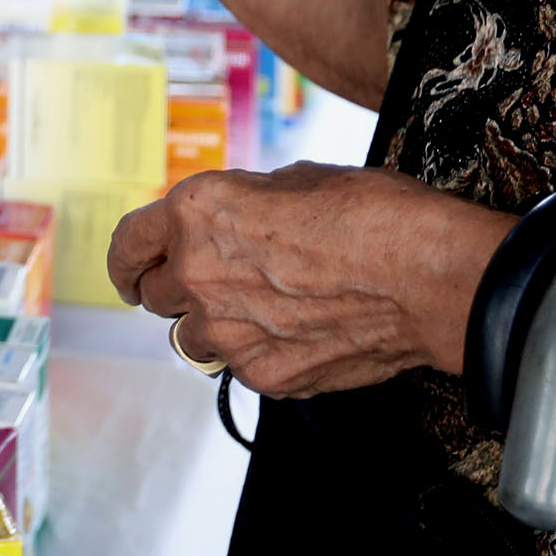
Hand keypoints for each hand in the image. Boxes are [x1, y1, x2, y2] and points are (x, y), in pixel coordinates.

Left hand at [108, 161, 512, 397]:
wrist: (429, 276)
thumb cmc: (375, 215)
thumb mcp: (294, 181)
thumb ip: (241, 205)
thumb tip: (229, 222)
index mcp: (196, 212)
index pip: (128, 244)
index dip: (126, 260)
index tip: (130, 271)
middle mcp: (197, 272)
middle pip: (153, 296)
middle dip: (176, 289)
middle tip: (214, 285)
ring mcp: (227, 331)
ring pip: (192, 337)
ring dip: (215, 325)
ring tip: (267, 310)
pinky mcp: (262, 374)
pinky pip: (239, 367)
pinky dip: (258, 354)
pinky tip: (299, 333)